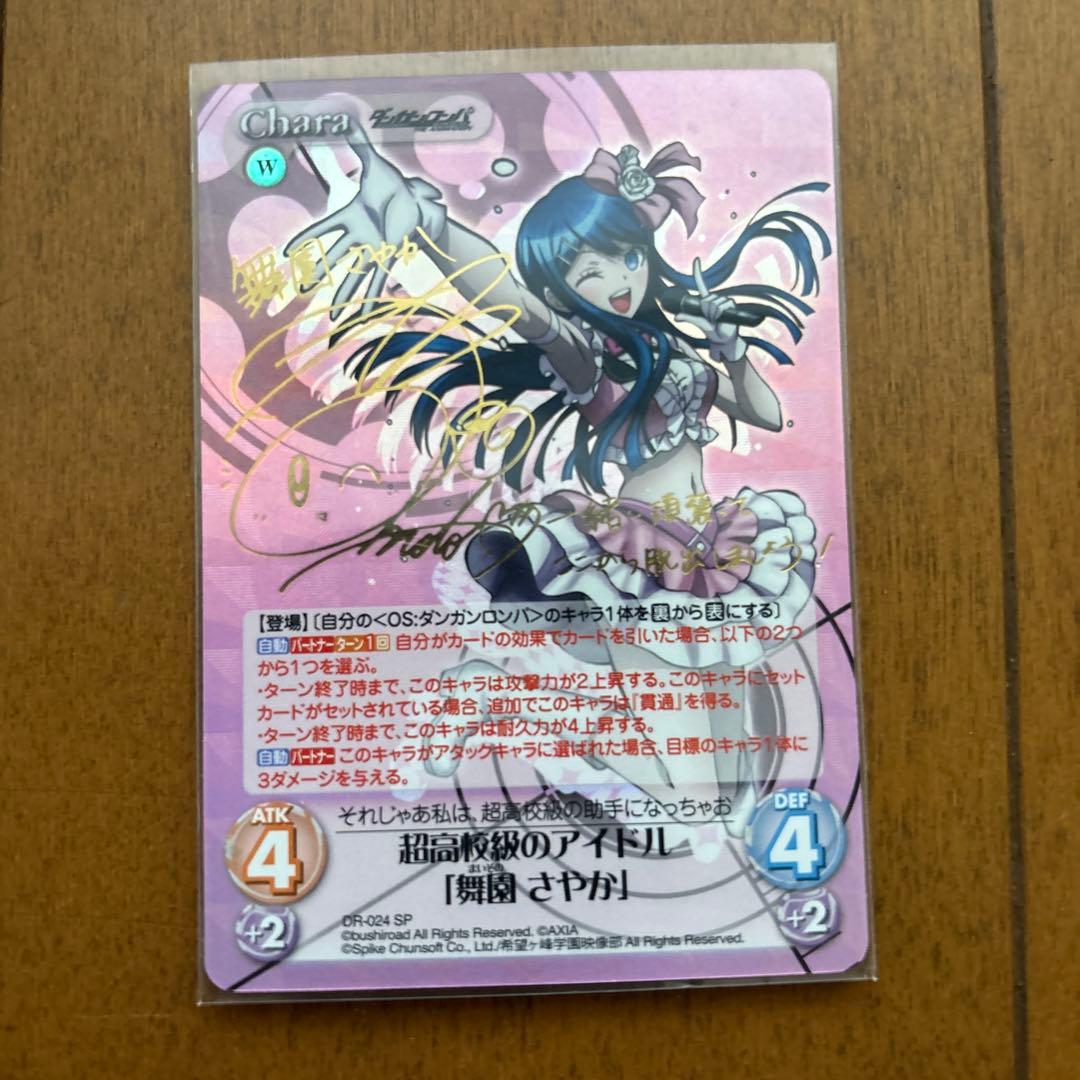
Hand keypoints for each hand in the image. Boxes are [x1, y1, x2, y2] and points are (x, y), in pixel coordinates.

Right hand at [283, 124, 446, 317]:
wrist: (420, 205)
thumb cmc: (395, 189)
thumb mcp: (375, 165)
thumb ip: (356, 143)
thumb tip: (340, 116)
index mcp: (350, 218)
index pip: (321, 230)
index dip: (303, 241)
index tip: (285, 254)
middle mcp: (358, 238)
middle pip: (331, 258)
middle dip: (314, 274)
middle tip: (296, 290)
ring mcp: (373, 250)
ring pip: (352, 276)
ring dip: (341, 295)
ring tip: (330, 318)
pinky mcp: (390, 258)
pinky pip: (377, 282)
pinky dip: (369, 299)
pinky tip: (362, 314)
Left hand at [681, 257, 745, 358]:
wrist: (723, 338)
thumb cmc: (712, 331)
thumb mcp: (698, 323)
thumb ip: (688, 318)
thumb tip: (676, 317)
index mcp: (706, 300)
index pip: (701, 283)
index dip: (698, 272)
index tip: (696, 259)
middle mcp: (715, 298)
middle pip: (706, 300)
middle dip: (706, 312)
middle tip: (710, 320)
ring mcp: (724, 300)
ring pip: (713, 304)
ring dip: (712, 315)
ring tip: (716, 320)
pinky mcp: (730, 304)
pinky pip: (720, 306)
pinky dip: (718, 314)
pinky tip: (722, 319)